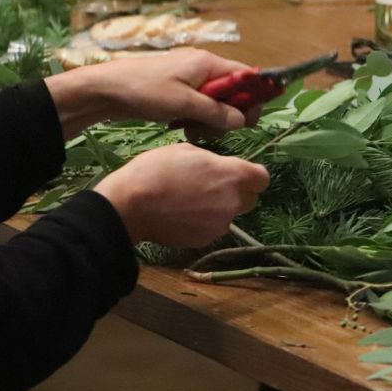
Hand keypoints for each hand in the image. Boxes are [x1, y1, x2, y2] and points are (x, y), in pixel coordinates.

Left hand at [45, 48, 258, 139]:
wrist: (104, 90)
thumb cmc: (145, 90)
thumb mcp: (183, 104)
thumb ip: (216, 112)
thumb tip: (242, 121)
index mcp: (209, 63)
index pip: (247, 75)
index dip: (254, 96)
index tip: (249, 120)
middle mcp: (204, 68)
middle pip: (233, 92)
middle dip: (229, 114)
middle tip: (214, 132)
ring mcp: (190, 79)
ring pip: (216, 102)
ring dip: (211, 120)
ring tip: (193, 132)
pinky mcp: (178, 91)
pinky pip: (200, 106)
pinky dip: (197, 119)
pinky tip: (184, 129)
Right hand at [95, 143, 269, 246]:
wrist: (129, 206)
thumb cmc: (156, 169)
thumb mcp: (187, 150)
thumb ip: (213, 161)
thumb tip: (219, 167)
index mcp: (234, 175)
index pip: (262, 178)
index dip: (251, 175)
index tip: (237, 173)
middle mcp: (234, 201)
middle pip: (249, 199)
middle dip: (237, 192)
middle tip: (212, 186)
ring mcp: (220, 223)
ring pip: (230, 214)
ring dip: (219, 208)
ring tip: (191, 201)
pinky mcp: (204, 240)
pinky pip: (212, 228)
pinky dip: (203, 222)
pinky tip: (182, 215)